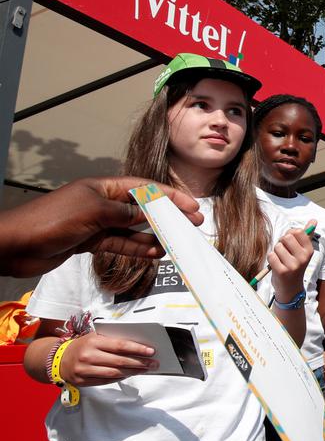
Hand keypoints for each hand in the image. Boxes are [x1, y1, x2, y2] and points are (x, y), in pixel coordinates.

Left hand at [0, 177, 202, 276]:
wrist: (15, 245)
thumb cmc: (52, 220)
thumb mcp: (94, 212)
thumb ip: (124, 213)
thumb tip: (148, 213)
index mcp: (102, 187)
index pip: (143, 188)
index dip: (169, 196)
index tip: (191, 206)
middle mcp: (102, 202)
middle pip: (141, 207)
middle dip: (167, 215)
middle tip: (191, 225)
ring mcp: (96, 223)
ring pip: (133, 229)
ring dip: (154, 236)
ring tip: (176, 243)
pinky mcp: (89, 242)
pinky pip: (119, 244)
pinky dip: (136, 249)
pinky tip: (154, 254)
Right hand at [58, 332, 158, 386]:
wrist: (58, 359)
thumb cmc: (82, 346)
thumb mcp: (95, 337)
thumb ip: (112, 341)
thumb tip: (137, 346)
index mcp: (93, 342)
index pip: (120, 346)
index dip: (137, 349)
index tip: (151, 351)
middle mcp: (88, 356)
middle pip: (120, 361)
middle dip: (140, 363)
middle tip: (153, 363)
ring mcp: (84, 370)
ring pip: (114, 373)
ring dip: (133, 372)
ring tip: (145, 370)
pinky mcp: (82, 381)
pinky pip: (106, 381)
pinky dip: (120, 378)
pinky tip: (129, 375)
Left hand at [270, 220, 316, 295]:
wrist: (290, 288)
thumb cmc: (295, 265)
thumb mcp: (303, 251)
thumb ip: (307, 235)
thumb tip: (313, 220)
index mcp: (309, 251)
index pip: (298, 231)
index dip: (290, 234)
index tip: (291, 243)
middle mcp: (303, 258)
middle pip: (286, 237)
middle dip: (282, 242)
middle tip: (284, 252)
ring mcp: (293, 265)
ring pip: (277, 246)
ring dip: (276, 252)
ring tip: (281, 260)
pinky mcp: (282, 272)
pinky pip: (271, 256)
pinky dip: (271, 259)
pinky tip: (276, 265)